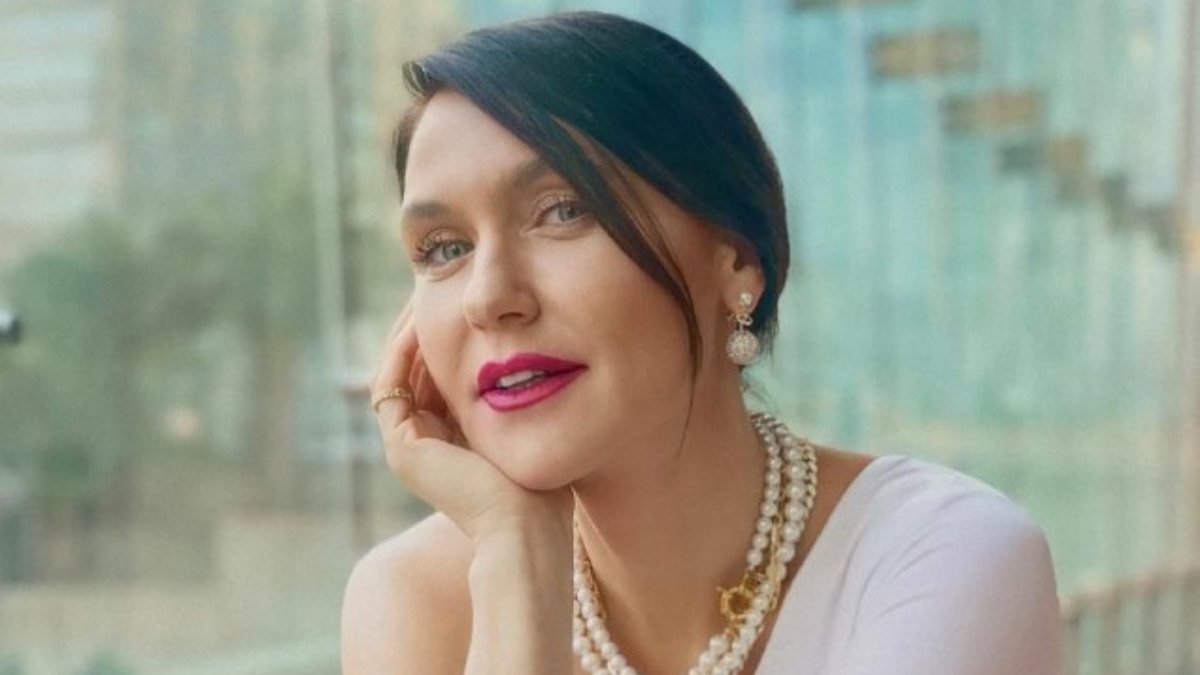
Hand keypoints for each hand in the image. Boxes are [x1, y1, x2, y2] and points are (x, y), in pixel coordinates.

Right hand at [371, 300, 573, 546]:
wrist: (528, 525)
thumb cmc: (543, 482)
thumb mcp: (529, 423)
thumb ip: (518, 394)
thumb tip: (531, 350)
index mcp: (451, 438)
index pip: (438, 374)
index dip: (447, 335)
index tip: (460, 302)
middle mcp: (423, 442)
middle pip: (414, 369)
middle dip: (424, 328)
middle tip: (434, 287)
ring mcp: (408, 446)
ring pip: (397, 372)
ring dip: (409, 332)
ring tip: (425, 296)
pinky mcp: (401, 447)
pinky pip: (390, 385)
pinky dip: (402, 351)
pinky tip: (421, 322)